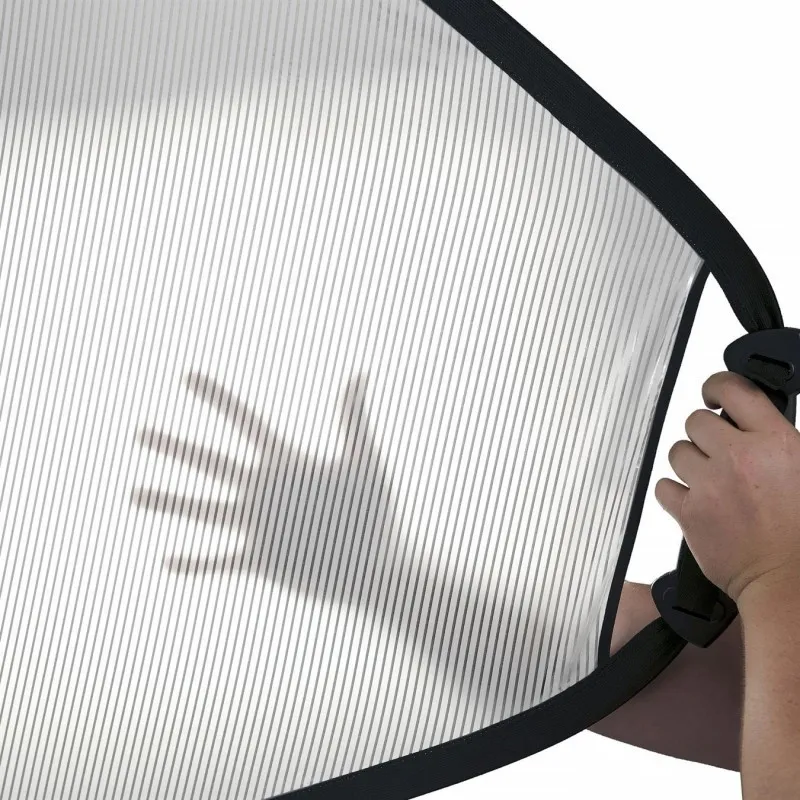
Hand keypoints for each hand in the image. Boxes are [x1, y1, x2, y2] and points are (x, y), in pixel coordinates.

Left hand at [655, 371, 799, 604]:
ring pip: (678, 452)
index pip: (734, 390)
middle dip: (706, 434)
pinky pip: (664, 487)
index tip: (714, 395)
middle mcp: (738, 458)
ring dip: (690, 462)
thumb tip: (765, 427)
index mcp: (776, 442)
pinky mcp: (689, 514)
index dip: (718, 387)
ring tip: (710, 480)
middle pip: (696, 421)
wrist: (792, 583)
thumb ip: (784, 442)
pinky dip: (674, 492)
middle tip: (719, 451)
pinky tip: (694, 500)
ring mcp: (710, 485)